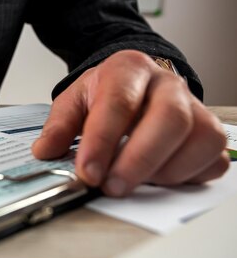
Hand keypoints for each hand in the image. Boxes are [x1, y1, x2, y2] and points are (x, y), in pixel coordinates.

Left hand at [32, 50, 228, 196]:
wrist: (136, 84)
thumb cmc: (107, 94)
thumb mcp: (73, 101)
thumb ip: (58, 126)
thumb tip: (45, 152)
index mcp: (129, 70)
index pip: (119, 103)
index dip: (102, 141)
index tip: (87, 172)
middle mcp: (168, 85)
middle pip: (170, 119)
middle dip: (139, 160)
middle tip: (112, 187)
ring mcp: (195, 108)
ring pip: (197, 141)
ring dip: (161, 172)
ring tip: (128, 181)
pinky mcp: (210, 135)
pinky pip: (211, 162)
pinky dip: (184, 177)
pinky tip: (155, 178)